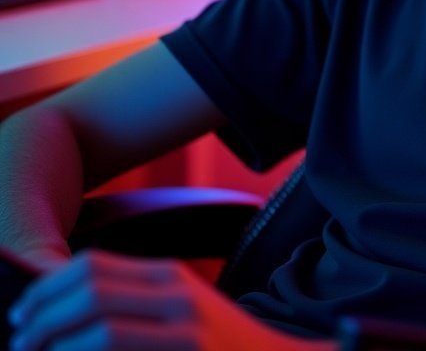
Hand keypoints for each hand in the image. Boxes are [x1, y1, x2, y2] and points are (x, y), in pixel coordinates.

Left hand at [7, 249, 308, 350]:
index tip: (22, 316)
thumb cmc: (222, 349)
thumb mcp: (181, 312)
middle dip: (39, 321)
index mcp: (169, 276)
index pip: (91, 266)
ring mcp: (182, 330)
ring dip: (53, 347)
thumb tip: (68, 311)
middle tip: (22, 346)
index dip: (44, 290)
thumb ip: (136, 303)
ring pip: (96, 328)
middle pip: (87, 291)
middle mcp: (176, 295)